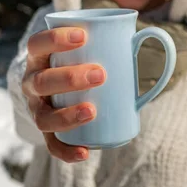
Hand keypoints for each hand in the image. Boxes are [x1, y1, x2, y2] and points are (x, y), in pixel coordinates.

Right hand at [22, 27, 105, 162]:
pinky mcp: (46, 130)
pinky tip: (85, 152)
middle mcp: (31, 82)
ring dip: (66, 115)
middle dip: (70, 78)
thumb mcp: (83, 46)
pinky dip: (66, 151)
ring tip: (92, 111)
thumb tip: (154, 34)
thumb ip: (109, 38)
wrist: (56, 84)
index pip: (36, 43)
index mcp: (38, 57)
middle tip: (101, 74)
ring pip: (42, 117)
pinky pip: (52, 145)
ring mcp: (36, 108)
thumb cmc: (76, 60)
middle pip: (42, 81)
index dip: (55, 39)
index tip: (84, 36)